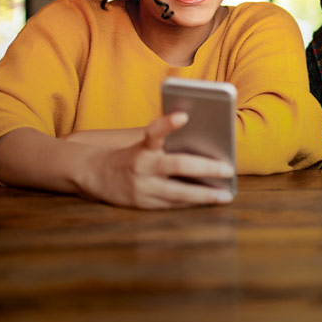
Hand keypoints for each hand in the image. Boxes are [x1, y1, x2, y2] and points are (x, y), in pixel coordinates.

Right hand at [77, 113, 235, 208]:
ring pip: (178, 192)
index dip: (168, 123)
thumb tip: (206, 140)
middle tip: (228, 169)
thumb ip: (167, 140)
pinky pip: (173, 205)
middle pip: (177, 165)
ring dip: (205, 194)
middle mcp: (141, 166)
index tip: (184, 115)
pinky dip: (193, 203)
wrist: (93, 174)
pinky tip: (210, 201)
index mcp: (142, 145)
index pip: (154, 131)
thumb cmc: (129, 152)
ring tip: (226, 194)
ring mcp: (142, 188)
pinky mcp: (143, 205)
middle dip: (206, 167)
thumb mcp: (142, 141)